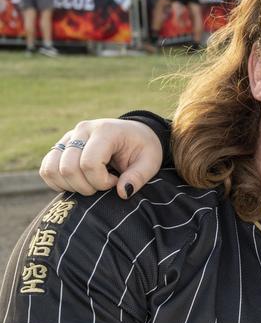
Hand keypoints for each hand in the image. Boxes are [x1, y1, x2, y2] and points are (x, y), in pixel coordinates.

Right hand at [40, 118, 163, 198]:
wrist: (135, 134)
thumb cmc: (144, 148)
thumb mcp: (151, 162)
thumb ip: (139, 177)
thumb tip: (122, 192)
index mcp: (105, 131)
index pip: (89, 163)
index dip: (101, 182)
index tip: (116, 181)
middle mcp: (82, 130)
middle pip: (68, 168)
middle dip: (86, 187)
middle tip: (105, 185)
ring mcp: (68, 137)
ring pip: (52, 169)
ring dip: (71, 186)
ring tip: (92, 184)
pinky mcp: (60, 146)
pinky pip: (47, 169)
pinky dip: (58, 183)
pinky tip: (79, 183)